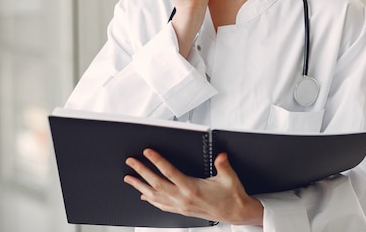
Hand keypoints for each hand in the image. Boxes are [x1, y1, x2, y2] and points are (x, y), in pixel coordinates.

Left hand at [124, 149, 263, 225]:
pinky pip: (161, 206)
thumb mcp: (229, 177)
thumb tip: (220, 156)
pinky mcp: (182, 210)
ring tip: (129, 179)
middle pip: (156, 183)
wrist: (235, 213)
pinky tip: (144, 196)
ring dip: (140, 186)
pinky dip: (150, 200)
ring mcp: (181, 206)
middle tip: (131, 162)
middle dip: (142, 171)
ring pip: (155, 196)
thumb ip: (223, 165)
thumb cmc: (232, 196)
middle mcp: (183, 198)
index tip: (148, 152)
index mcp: (192, 188)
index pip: (169, 172)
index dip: (157, 161)